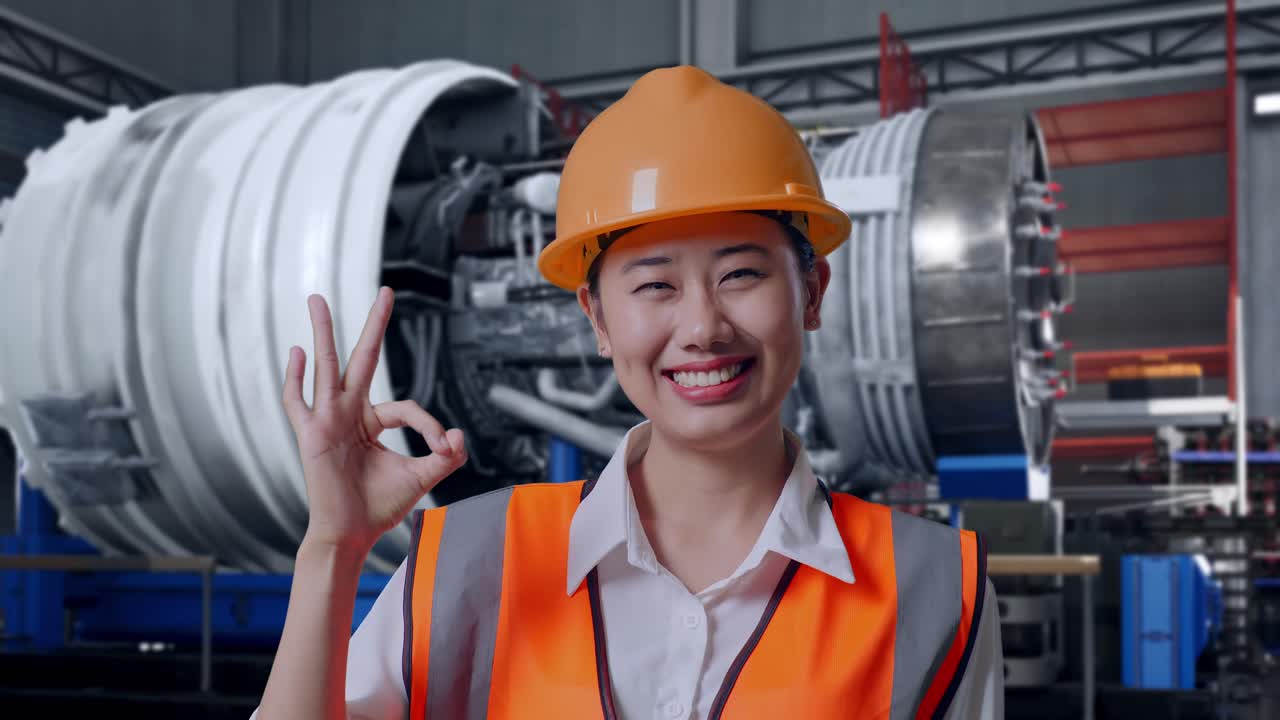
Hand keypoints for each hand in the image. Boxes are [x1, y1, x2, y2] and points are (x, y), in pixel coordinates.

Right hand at [282, 287, 466, 554]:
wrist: (353, 535)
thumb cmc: (380, 506)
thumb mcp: (422, 477)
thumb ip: (444, 456)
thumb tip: (459, 435)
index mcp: (372, 421)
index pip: (406, 407)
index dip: (429, 425)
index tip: (443, 447)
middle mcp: (349, 413)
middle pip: (362, 359)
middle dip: (374, 325)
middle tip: (387, 290)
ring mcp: (328, 420)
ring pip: (327, 367)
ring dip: (323, 332)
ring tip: (317, 299)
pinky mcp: (311, 435)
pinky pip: (297, 402)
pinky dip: (295, 378)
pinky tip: (296, 352)